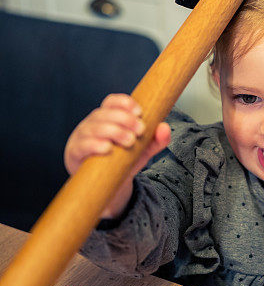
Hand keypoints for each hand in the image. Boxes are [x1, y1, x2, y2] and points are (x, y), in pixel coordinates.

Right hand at [64, 94, 170, 217]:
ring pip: (94, 127)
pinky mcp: (75, 152)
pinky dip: (95, 145)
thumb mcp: (142, 149)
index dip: (124, 103)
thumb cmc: (122, 160)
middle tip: (140, 129)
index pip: (111, 101)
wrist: (105, 184)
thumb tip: (165, 128)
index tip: (139, 112)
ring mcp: (82, 136)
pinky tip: (107, 148)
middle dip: (124, 119)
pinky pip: (82, 145)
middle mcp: (93, 123)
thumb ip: (155, 140)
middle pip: (104, 113)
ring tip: (129, 140)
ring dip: (113, 131)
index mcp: (107, 117)